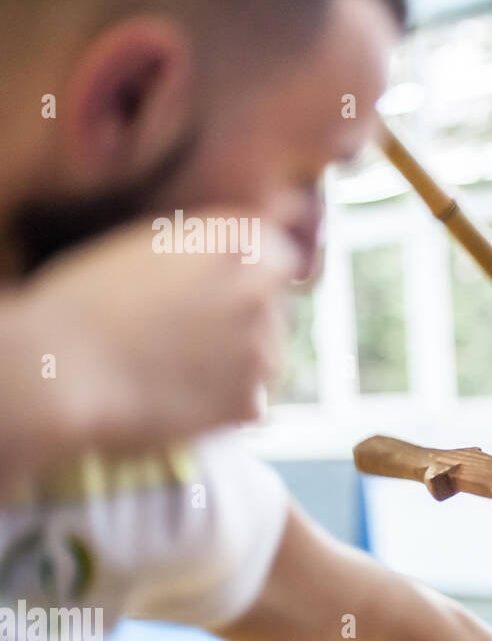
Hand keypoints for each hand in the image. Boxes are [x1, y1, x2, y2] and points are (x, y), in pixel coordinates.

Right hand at [10, 213, 294, 467]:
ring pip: (269, 356)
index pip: (280, 253)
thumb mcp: (152, 244)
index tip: (220, 288)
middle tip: (183, 334)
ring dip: (240, 362)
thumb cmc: (87, 301)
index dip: (251, 272)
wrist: (62, 370)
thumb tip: (270, 236)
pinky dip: (227, 404)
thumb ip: (214, 241)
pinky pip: (252, 402)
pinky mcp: (249, 402)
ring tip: (177, 367)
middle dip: (243, 319)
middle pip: (274, 308)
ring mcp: (261, 349)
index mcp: (238, 242)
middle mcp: (260, 291)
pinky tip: (182, 398)